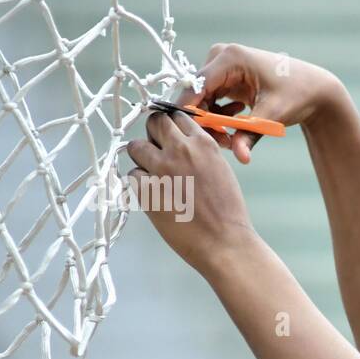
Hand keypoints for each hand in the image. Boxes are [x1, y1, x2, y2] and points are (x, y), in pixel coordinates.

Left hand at [126, 110, 255, 274]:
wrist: (224, 241)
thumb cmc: (227, 212)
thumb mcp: (221, 170)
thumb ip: (201, 153)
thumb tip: (181, 146)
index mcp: (203, 144)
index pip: (177, 116)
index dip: (171, 126)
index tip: (169, 136)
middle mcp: (180, 150)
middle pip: (154, 122)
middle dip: (154, 135)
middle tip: (158, 151)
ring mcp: (161, 169)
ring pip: (136, 146)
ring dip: (142, 158)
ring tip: (154, 175)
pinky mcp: (147, 190)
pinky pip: (132, 175)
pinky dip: (139, 184)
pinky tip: (154, 195)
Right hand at [178, 43, 342, 163]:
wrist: (313, 88)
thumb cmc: (297, 95)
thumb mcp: (273, 115)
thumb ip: (250, 135)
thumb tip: (240, 158)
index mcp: (230, 58)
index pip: (195, 87)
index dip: (190, 114)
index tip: (195, 138)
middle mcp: (220, 56)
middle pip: (195, 94)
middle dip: (204, 122)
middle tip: (225, 143)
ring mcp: (221, 65)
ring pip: (200, 100)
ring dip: (212, 122)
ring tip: (233, 138)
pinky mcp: (224, 77)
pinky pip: (209, 100)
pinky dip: (218, 117)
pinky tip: (238, 124)